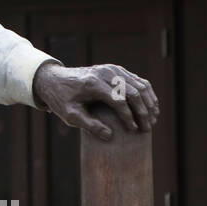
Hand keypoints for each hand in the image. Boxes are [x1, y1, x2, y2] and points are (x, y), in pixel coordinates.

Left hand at [32, 61, 158, 140]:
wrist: (54, 79)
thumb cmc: (60, 99)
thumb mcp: (69, 115)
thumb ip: (89, 125)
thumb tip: (110, 136)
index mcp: (92, 83)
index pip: (118, 100)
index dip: (129, 116)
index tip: (134, 130)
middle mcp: (104, 73)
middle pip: (133, 92)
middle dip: (143, 112)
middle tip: (147, 128)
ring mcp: (112, 69)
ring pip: (139, 85)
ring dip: (149, 103)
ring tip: (152, 120)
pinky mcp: (116, 69)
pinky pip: (138, 80)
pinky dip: (147, 94)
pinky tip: (151, 108)